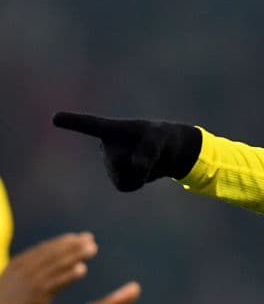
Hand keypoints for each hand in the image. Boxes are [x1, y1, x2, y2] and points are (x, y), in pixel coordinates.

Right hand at [0, 232, 97, 303]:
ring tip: (93, 249)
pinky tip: (82, 269)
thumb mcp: (13, 280)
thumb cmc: (4, 302)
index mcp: (19, 263)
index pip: (45, 248)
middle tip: (90, 238)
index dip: (63, 241)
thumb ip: (30, 271)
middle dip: (74, 244)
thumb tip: (48, 264)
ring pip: (59, 263)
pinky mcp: (37, 295)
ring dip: (77, 254)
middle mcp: (26, 269)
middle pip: (54, 252)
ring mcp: (32, 281)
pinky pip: (57, 282)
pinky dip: (70, 274)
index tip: (78, 236)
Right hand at [52, 112, 200, 191]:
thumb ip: (149, 151)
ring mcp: (110, 164)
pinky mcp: (118, 179)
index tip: (55, 117)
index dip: (73, 122)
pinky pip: (129, 186)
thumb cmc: (161, 138)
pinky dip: (140, 181)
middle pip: (118, 161)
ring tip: (144, 160)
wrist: (168, 153)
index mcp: (112, 129)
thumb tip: (136, 169)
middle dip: (137, 160)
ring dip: (141, 171)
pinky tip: (142, 171)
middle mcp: (106, 146)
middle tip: (147, 150)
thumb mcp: (160, 139)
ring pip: (125, 175)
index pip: (89, 125)